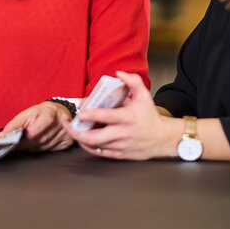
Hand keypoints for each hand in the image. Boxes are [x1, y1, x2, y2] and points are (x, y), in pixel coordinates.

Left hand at [0, 101, 73, 151]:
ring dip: (31, 148)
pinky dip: (40, 149)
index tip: (12, 141)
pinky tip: (35, 146)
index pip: (36, 129)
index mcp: (49, 113)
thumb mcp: (27, 113)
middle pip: (39, 140)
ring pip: (44, 147)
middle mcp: (59, 124)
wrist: (60, 111)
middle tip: (13, 146)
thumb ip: (15, 125)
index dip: (23, 137)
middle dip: (24, 144)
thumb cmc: (42, 112)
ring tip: (22, 146)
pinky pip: (50, 150)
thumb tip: (2, 136)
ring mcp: (65, 134)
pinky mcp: (67, 142)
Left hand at [65, 71, 179, 159]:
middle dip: (77, 132)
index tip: (80, 112)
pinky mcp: (120, 155)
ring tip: (71, 129)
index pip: (107, 117)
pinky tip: (82, 139)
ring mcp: (121, 146)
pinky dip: (89, 147)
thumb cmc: (150, 116)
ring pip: (96, 146)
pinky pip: (100, 154)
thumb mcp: (144, 96)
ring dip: (80, 138)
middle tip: (67, 124)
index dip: (92, 115)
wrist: (163, 138)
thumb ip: (132, 81)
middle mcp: (123, 133)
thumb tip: (118, 73)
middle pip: (96, 137)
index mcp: (128, 118)